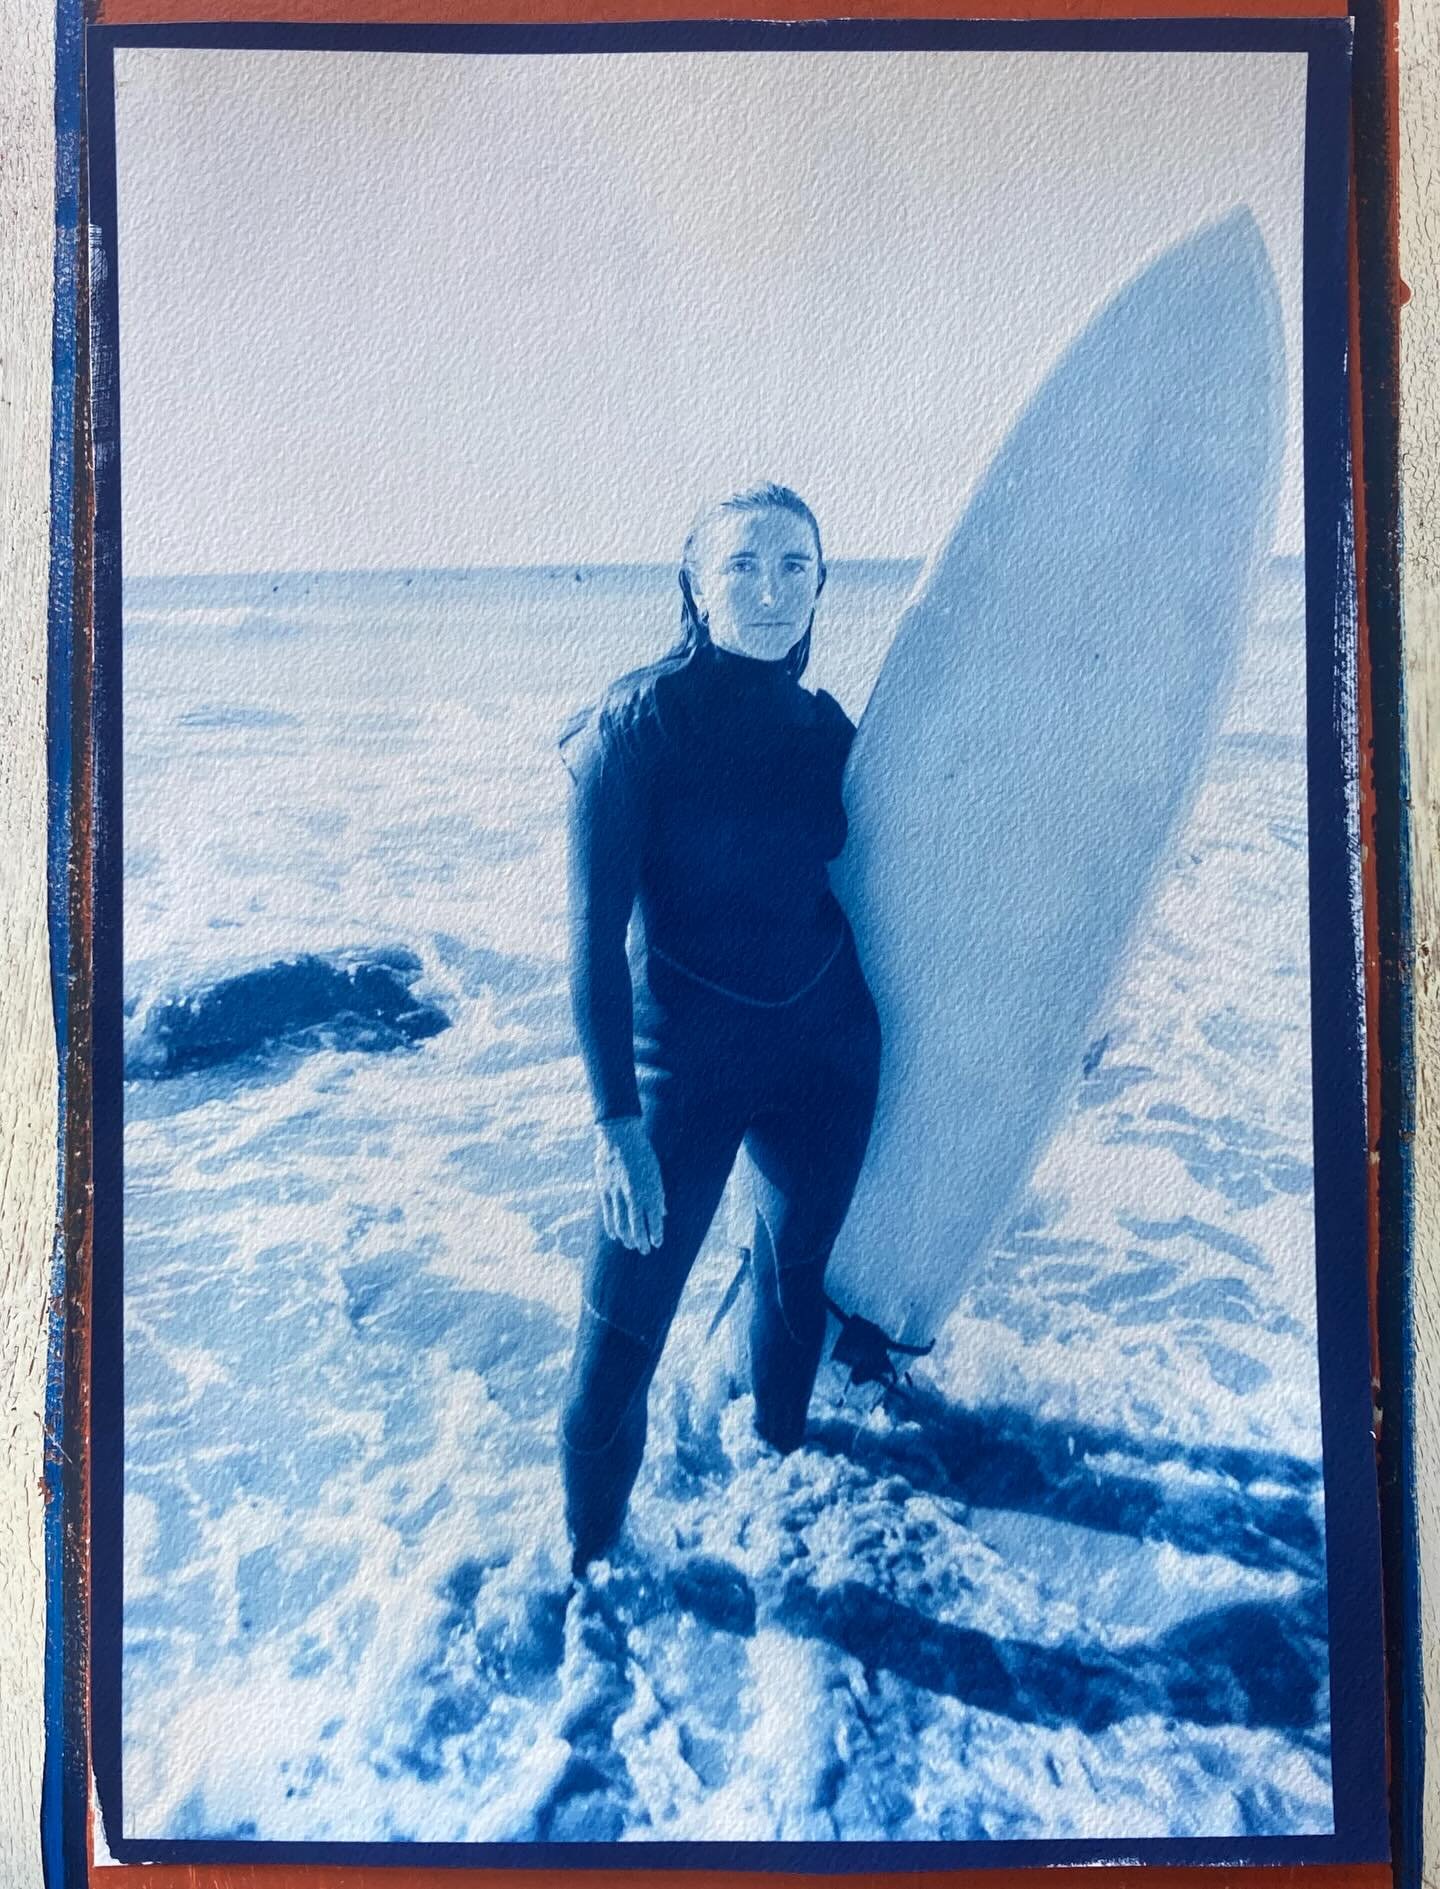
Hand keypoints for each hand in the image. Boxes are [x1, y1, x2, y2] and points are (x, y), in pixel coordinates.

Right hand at [595, 1118, 665, 1253]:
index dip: (655, 1233)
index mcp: (649, 1188)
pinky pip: (607, 1213)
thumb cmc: (642, 1151)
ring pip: (620, 1222)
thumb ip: (658, 1193)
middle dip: (641, 1240)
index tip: (658, 1243)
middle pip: (637, 1225)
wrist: (619, 1134)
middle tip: (645, 1250)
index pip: (653, 1218)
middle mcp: (633, 1193)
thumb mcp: (655, 1171)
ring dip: (626, 1236)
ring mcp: (617, 1192)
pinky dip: (611, 1226)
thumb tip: (663, 1213)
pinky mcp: (604, 1189)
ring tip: (630, 1245)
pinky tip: (615, 1234)